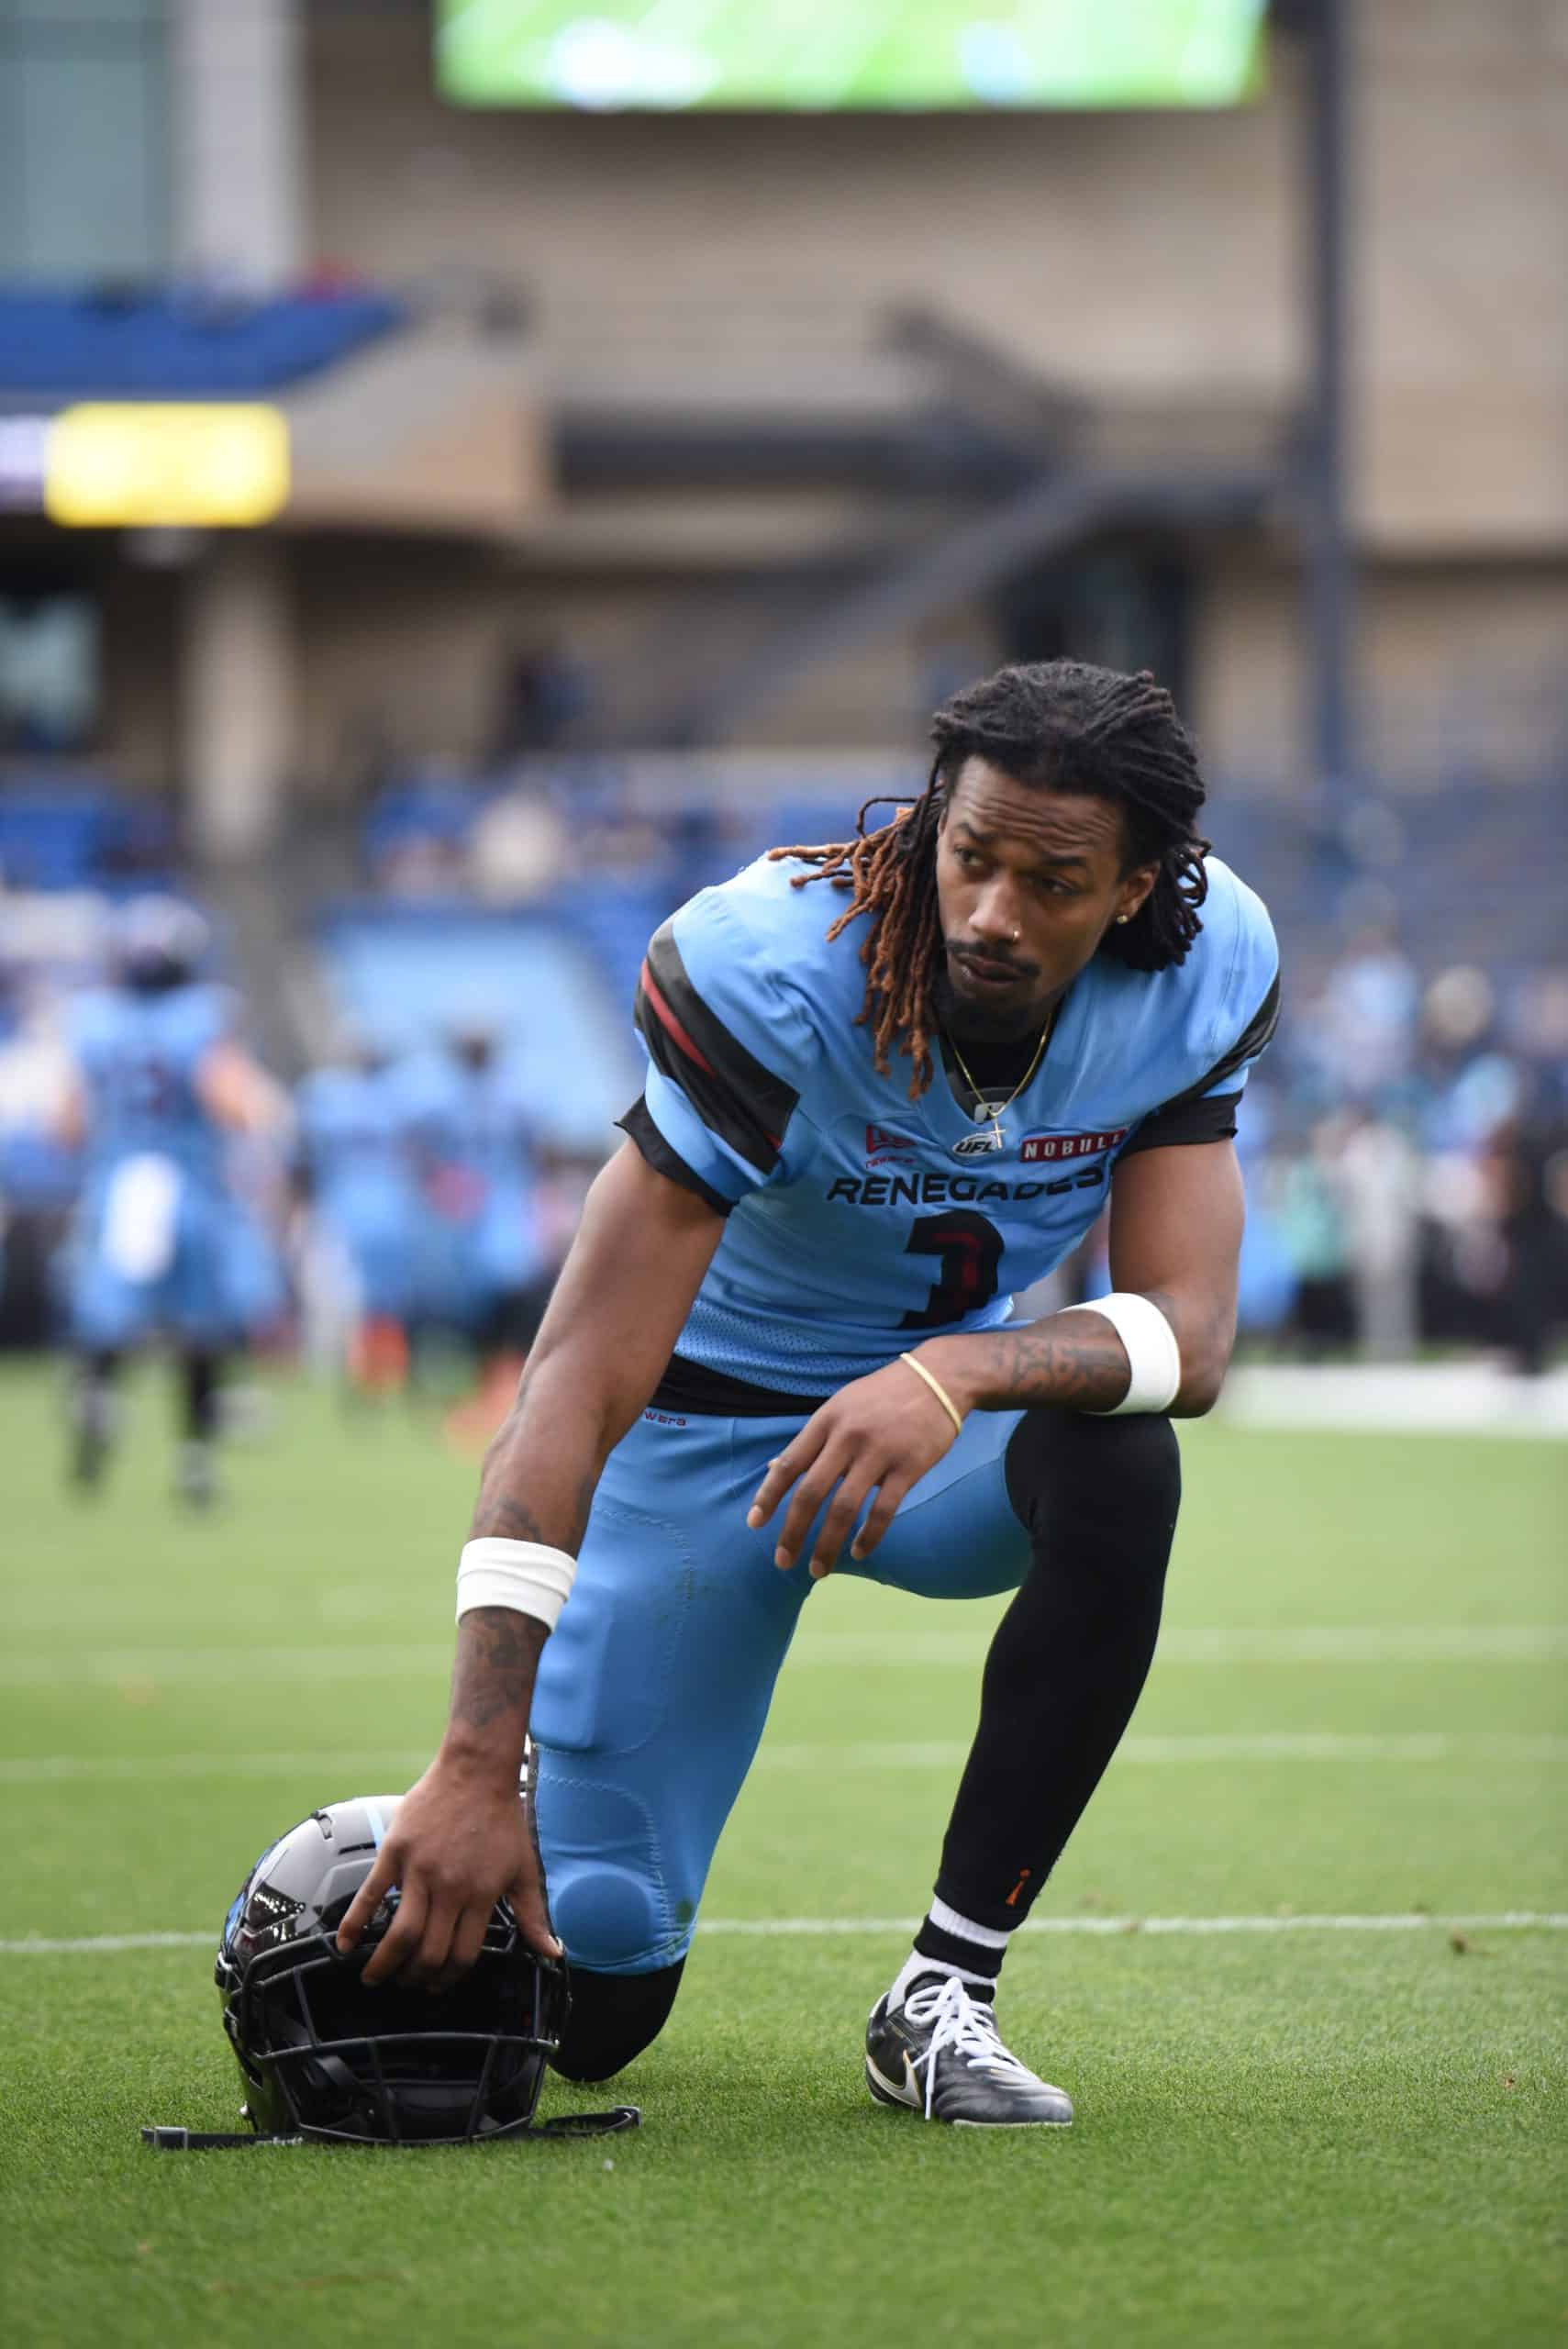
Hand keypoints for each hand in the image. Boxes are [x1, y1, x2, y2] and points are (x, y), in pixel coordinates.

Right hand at [335, 1750, 561, 1989]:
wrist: (476, 1771)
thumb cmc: (502, 1820)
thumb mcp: (524, 1869)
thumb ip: (534, 1916)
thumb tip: (553, 1953)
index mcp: (480, 1895)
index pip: (461, 1955)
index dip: (448, 1978)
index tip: (439, 1985)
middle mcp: (449, 1888)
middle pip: (428, 1952)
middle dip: (417, 1978)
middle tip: (408, 1984)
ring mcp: (419, 1870)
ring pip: (400, 1933)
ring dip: (385, 1964)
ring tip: (375, 1977)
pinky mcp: (395, 1851)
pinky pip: (369, 1894)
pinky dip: (354, 1924)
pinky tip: (346, 1946)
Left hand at [745, 1353, 961, 1577]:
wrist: (937, 1378)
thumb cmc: (882, 1396)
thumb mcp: (840, 1406)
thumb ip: (811, 1440)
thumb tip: (773, 1468)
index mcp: (826, 1421)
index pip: (789, 1464)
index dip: (768, 1496)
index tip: (754, 1524)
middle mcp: (847, 1437)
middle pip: (811, 1493)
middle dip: (793, 1532)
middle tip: (783, 1561)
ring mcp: (878, 1452)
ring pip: (844, 1508)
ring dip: (827, 1545)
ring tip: (818, 1569)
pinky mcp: (909, 1467)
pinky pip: (883, 1511)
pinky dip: (869, 1537)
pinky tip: (858, 1552)